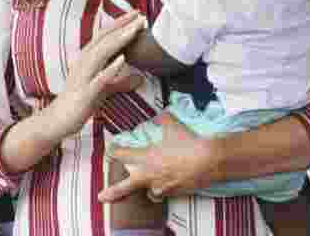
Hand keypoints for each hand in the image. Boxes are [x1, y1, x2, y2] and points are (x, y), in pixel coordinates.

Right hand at [44, 11, 145, 138]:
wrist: (58, 120)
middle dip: (122, 25)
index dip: (120, 24)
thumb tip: (141, 79)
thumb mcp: (103, 90)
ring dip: (119, 40)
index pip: (105, 35)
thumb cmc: (80, 103)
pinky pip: (99, 78)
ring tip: (135, 30)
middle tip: (140, 14)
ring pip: (101, 53)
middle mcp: (83, 62)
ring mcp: (83, 75)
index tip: (137, 14)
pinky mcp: (84, 92)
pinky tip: (123, 59)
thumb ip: (120, 82)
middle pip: (104, 38)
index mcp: (87, 58)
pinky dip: (111, 67)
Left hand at [98, 112, 215, 202]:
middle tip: (102, 196)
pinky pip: (163, 194)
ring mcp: (161, 186)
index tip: (111, 150)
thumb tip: (161, 114)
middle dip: (112, 192)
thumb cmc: (188, 143)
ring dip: (146, 187)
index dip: (114, 151)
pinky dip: (163, 190)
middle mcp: (149, 175)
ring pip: (147, 191)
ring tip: (147, 184)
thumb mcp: (173, 126)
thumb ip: (163, 119)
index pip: (122, 154)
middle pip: (125, 186)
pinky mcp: (173, 193)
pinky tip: (166, 185)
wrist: (207, 161)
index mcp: (146, 157)